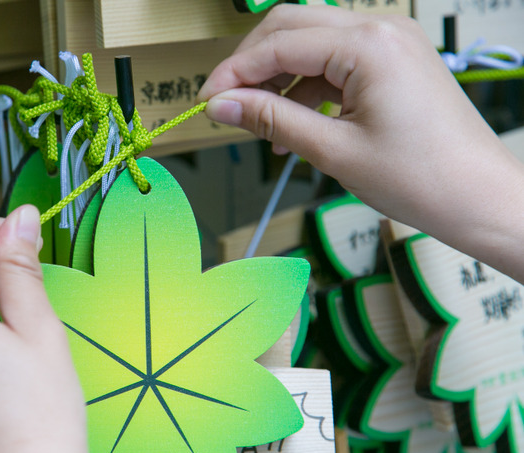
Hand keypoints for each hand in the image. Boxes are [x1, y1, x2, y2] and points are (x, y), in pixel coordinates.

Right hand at [199, 5, 523, 279]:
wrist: (478, 197)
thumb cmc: (420, 178)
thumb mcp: (333, 151)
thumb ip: (271, 119)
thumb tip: (221, 106)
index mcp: (368, 45)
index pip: (279, 43)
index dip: (234, 73)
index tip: (206, 102)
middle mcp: (381, 29)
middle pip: (292, 25)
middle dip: (252, 63)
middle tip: (226, 104)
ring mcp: (391, 41)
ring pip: (312, 39)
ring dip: (278, 75)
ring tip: (259, 121)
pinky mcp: (394, 59)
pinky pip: (336, 59)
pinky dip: (307, 85)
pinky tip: (292, 124)